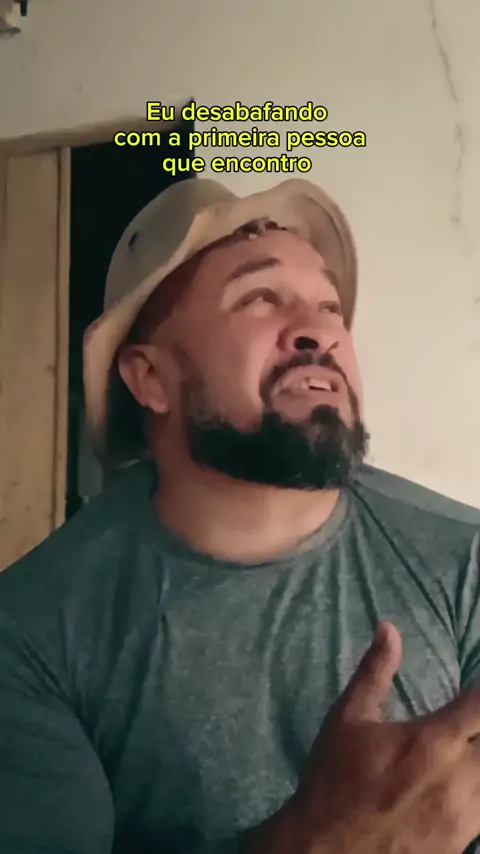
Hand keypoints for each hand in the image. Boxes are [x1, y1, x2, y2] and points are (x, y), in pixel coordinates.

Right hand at [245, 622, 479, 853]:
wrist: (324, 851)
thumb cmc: (334, 780)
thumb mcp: (348, 718)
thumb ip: (375, 672)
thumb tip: (389, 628)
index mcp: (435, 741)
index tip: (477, 690)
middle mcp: (461, 778)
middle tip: (468, 722)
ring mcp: (466, 817)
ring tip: (466, 749)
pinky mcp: (461, 845)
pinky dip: (478, 792)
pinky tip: (463, 783)